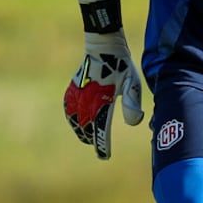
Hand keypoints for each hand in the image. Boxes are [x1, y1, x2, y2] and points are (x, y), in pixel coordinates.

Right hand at [64, 0, 143, 159]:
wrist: (103, 46)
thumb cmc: (121, 65)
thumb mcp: (132, 83)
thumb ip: (132, 104)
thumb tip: (134, 123)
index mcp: (102, 100)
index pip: (100, 129)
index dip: (102, 144)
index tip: (104, 156)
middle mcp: (87, 99)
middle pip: (86, 127)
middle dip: (91, 139)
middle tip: (99, 147)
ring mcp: (77, 93)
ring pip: (74, 119)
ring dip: (80, 130)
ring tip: (87, 138)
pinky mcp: (72, 87)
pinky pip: (68, 107)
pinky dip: (71, 118)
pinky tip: (76, 122)